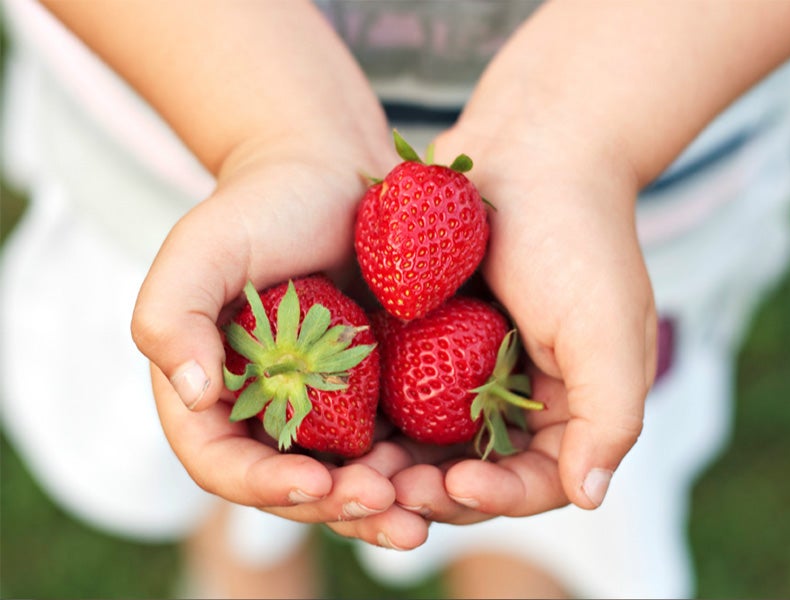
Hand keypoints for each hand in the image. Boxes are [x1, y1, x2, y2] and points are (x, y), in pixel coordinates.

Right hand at [132, 140, 429, 548]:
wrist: (331, 173)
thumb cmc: (260, 207)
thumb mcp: (201, 249)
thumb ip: (171, 317)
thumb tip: (195, 395)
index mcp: (213, 392)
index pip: (223, 463)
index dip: (262, 486)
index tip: (312, 483)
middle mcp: (266, 410)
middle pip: (292, 485)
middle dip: (335, 508)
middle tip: (383, 505)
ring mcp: (324, 405)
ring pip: (347, 476)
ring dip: (380, 504)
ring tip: (417, 514)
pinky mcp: (373, 389)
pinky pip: (393, 440)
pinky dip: (414, 465)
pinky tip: (445, 473)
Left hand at [386, 121, 657, 523]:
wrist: (531, 150)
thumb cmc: (577, 236)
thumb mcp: (608, 327)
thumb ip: (610, 415)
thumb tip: (590, 496)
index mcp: (569, 408)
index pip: (536, 481)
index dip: (497, 497)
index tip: (455, 484)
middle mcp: (517, 399)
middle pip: (472, 471)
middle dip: (431, 490)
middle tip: (387, 490)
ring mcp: (468, 372)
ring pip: (425, 443)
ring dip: (393, 465)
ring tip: (357, 468)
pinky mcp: (427, 342)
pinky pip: (397, 394)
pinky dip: (373, 415)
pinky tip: (341, 422)